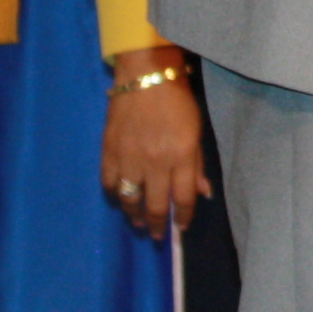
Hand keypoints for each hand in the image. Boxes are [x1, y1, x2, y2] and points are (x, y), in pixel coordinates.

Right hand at [99, 52, 212, 237]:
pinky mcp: (109, 149)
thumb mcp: (196, 131)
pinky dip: (114, 193)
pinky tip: (120, 197)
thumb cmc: (177, 101)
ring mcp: (129, 156)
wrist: (146, 75)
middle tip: (157, 235)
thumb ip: (197, 165)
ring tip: (137, 222)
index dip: (182, 217)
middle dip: (156, 225)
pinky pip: (109, 182)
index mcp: (180, 155)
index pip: (182, 198)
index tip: (181, 227)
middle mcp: (154, 161)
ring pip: (129, 198)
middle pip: (153, 205)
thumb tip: (203, 194)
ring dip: (133, 215)